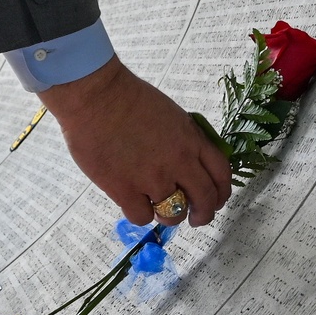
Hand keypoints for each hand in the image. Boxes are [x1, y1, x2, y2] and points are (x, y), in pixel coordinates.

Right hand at [39, 56, 231, 226]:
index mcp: (192, 141)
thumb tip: (191, 165)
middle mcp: (179, 162)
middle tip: (196, 219)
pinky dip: (141, 214)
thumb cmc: (128, 98)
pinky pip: (143, 217)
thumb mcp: (172, 115)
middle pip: (205, 200)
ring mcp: (152, 178)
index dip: (221, 193)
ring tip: (160, 208)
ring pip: (174, 215)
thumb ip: (186, 141)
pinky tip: (134, 203)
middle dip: (204, 215)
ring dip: (170, 216)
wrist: (94, 95)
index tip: (217, 201)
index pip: (221, 174)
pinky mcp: (125, 190)